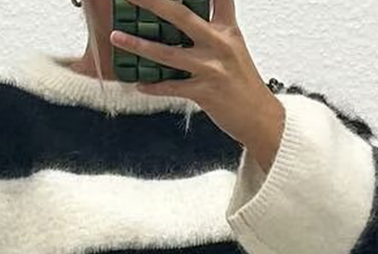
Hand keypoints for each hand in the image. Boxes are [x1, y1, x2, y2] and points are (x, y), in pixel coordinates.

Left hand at [110, 0, 283, 154]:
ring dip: (139, 45)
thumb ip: (214, 27)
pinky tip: (139, 83)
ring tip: (118, 37)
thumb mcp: (233, 46)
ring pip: (168, 53)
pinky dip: (154, 86)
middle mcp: (219, 43)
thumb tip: (186, 17)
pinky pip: (172, 87)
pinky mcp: (204, 92)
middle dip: (153, 3)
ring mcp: (211, 68)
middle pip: (180, 15)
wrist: (259, 117)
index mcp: (227, 29)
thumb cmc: (243, 83)